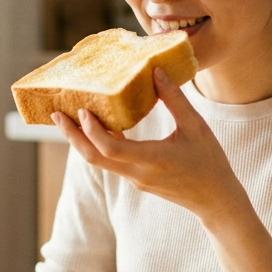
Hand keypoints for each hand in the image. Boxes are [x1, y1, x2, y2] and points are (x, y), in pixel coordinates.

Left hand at [52, 68, 248, 224]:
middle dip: (72, 136)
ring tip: (69, 117)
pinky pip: (112, 162)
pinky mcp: (137, 180)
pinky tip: (98, 126)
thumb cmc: (210, 162)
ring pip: (100, 161)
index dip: (92, 130)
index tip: (83, 110)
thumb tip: (156, 72)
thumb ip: (174, 100)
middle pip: (94, 157)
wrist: (215, 200)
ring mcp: (135, 179)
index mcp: (152, 160)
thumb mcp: (196, 126)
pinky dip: (100, 144)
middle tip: (56, 114)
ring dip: (82, 140)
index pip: (110, 149)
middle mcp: (138, 173)